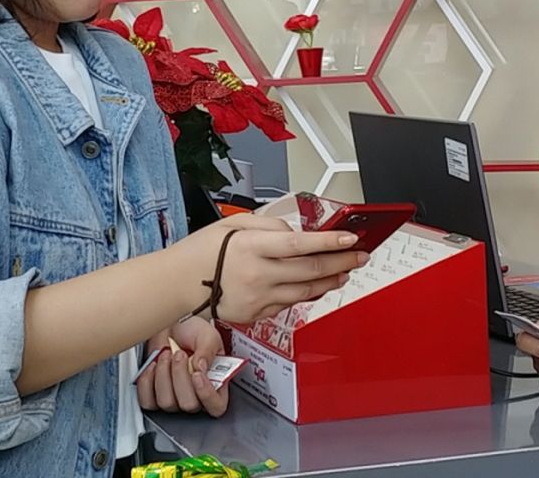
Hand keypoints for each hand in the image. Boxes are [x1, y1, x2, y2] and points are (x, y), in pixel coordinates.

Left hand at [137, 317, 228, 416]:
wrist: (169, 326)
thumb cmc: (191, 331)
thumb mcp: (207, 335)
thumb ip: (208, 351)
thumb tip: (200, 368)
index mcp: (216, 383)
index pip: (216, 406)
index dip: (207, 395)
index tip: (197, 374)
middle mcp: (196, 395)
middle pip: (189, 405)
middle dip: (180, 376)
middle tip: (179, 354)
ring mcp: (174, 398)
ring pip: (167, 403)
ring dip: (164, 375)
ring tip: (166, 355)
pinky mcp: (154, 396)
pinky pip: (148, 401)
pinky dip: (147, 382)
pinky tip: (153, 365)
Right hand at [178, 216, 369, 323]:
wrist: (178, 282)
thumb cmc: (204, 249)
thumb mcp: (235, 223)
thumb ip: (270, 226)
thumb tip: (298, 233)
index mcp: (253, 247)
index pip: (300, 244)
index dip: (330, 242)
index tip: (351, 239)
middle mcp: (258, 274)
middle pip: (310, 269)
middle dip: (341, 262)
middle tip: (360, 256)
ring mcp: (257, 297)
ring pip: (305, 291)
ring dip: (330, 281)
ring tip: (344, 271)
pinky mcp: (255, 314)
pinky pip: (288, 304)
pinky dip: (306, 294)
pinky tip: (317, 286)